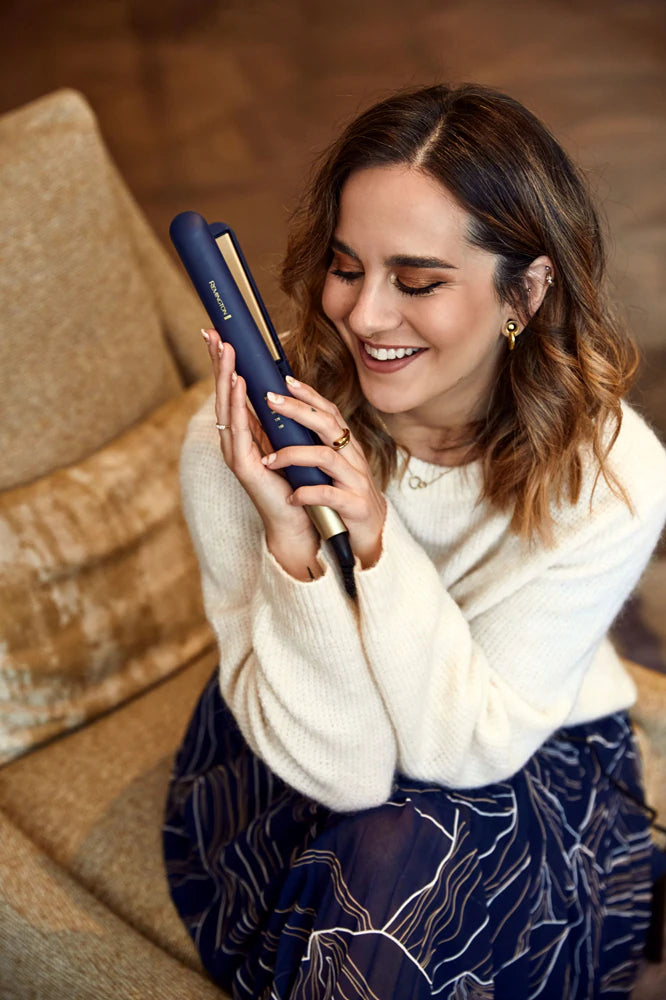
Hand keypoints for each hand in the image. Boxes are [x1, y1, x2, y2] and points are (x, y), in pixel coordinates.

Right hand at [202, 328, 320, 580]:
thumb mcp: (286, 438)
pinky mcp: (244, 466)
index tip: (219, 335)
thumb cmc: (295, 479)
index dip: (225, 363)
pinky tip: (238, 383)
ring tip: (224, 350)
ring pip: (227, 406)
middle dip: (218, 362)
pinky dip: (237, 404)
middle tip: (212, 333)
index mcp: (244, 432)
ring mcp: (235, 452)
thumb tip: (277, 383)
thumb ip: (277, 415)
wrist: (299, 519)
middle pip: (223, 393)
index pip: (231, 390)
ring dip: (225, 376)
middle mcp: (234, 439)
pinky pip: (240, 428)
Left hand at [262, 376, 386, 569]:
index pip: (329, 412)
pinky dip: (307, 494)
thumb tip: (288, 422)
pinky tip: (291, 497)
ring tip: (268, 460)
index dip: (310, 394)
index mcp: (347, 447)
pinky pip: (329, 494)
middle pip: (328, 425)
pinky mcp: (355, 506)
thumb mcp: (333, 467)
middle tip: (270, 401)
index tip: (285, 380)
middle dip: (298, 410)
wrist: (372, 534)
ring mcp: (356, 481)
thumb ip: (316, 446)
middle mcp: (354, 459)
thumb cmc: (346, 497)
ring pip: (326, 457)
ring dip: (293, 455)